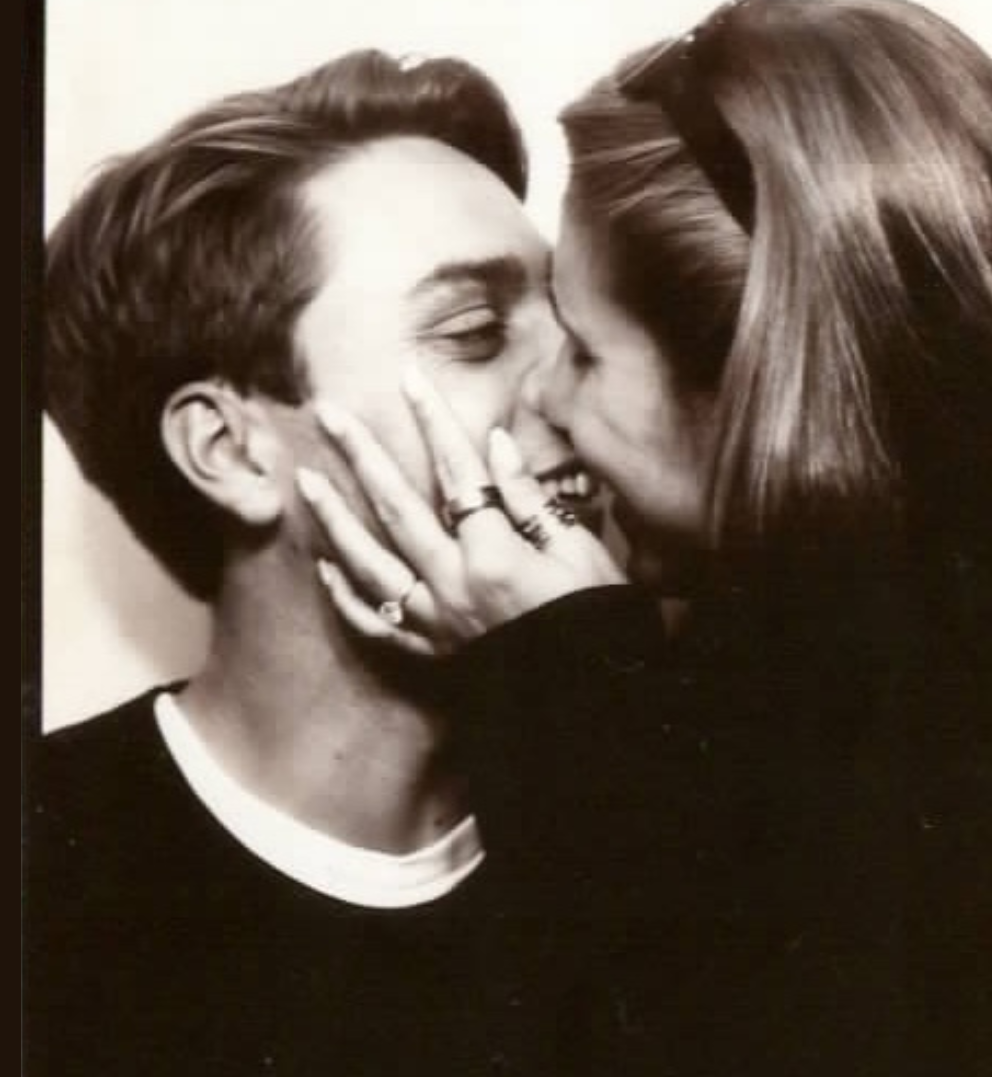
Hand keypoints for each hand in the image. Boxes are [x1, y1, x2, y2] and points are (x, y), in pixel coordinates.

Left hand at [297, 364, 625, 655]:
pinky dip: (347, 598)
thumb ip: (530, 499)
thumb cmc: (600, 620)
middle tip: (328, 414)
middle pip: (396, 508)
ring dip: (335, 520)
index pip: (456, 472)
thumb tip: (493, 446)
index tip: (409, 378)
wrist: (597, 699)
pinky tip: (324, 569)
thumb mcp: (579, 552)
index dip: (432, 421)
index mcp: (494, 555)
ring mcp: (436, 621)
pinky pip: (377, 624)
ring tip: (306, 481)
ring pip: (370, 564)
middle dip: (361, 455)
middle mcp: (453, 585)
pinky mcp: (433, 651)